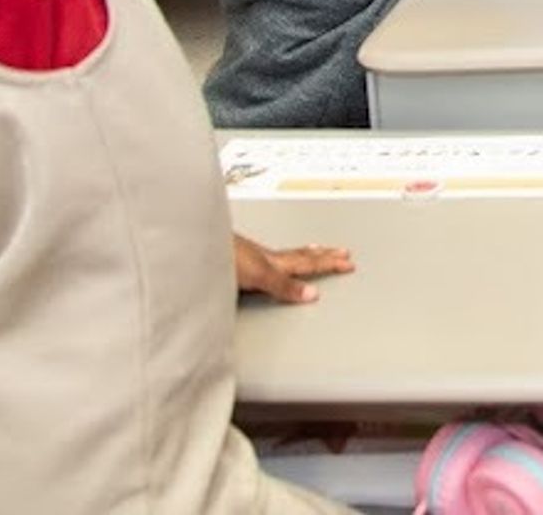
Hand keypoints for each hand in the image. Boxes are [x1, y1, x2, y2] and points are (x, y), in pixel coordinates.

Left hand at [233, 233, 352, 303]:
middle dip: (323, 256)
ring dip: (304, 253)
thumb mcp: (258, 276)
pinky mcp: (238, 260)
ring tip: (316, 250)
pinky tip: (272, 259)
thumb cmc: (221, 258)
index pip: (308, 264)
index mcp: (274, 263)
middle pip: (301, 256)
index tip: (348, 263)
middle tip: (341, 252)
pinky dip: (281, 257)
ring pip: (286, 255)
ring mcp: (252, 257)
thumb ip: (284, 286)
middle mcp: (266, 258)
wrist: (194, 249)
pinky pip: (270, 257)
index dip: (328, 264)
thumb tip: (311, 294)